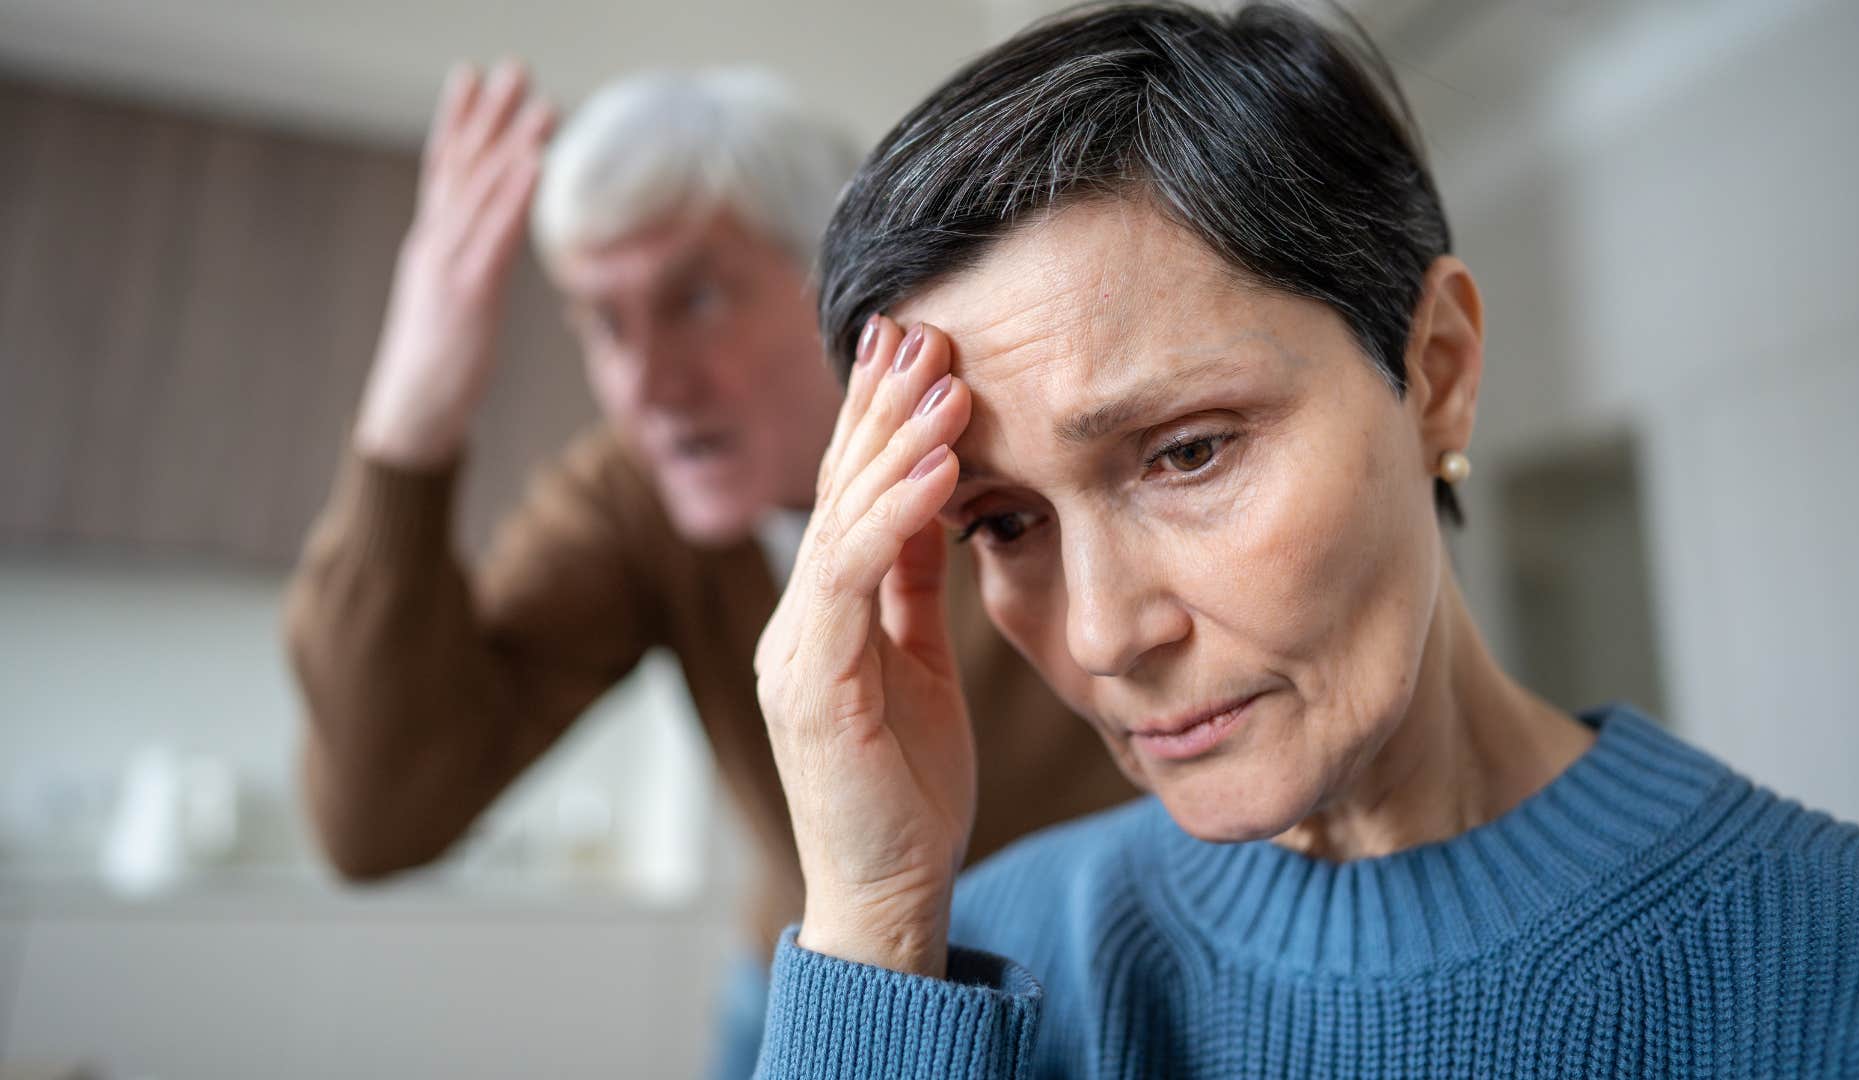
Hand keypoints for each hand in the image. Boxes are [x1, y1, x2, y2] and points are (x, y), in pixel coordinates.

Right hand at [355, 60, 555, 467]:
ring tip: (543, 103)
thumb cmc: (438, 361)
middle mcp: (435, 243)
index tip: (472, 73)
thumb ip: (468, 264)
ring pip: (482, 192)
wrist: (411, 411)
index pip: (442, 167)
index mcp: (431, 243)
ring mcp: (448, 265)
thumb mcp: (453, 301)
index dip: (457, 119)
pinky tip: (537, 164)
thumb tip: (492, 243)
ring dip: (514, 144)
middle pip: (463, 166)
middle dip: (488, 114)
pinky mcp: (467, 293)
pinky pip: (495, 235)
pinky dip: (516, 195)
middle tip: (513, 67)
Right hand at [754, 317, 974, 977]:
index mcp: (822, 615)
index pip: (849, 497)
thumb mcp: (917, 664)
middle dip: (879, 406)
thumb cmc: (907, 787)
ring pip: (840, 521)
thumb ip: (909, 586)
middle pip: (837, 491)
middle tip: (920, 327)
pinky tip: (937, 466)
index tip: (913, 348)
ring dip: (894, 442)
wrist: (889, 891)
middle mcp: (796, 620)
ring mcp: (796, 650)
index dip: (877, 420)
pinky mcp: (811, 684)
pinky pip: (848, 579)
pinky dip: (894, 516)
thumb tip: (931, 505)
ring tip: (941, 376)